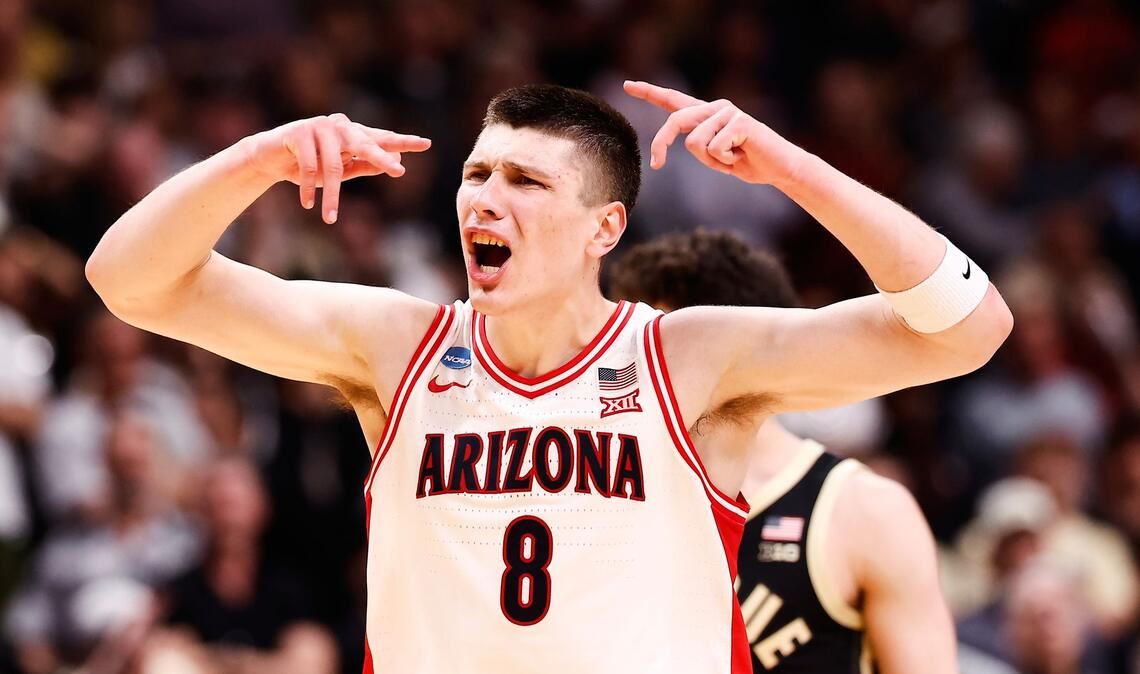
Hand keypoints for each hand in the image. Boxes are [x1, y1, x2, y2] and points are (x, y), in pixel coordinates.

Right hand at [242, 114, 431, 222]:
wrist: (268, 158)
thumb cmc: (308, 165)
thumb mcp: (339, 170)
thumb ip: (364, 165)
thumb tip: (393, 164)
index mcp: (351, 134)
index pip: (381, 138)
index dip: (403, 142)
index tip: (426, 144)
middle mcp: (339, 126)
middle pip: (366, 144)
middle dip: (382, 159)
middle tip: (399, 171)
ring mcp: (319, 126)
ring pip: (334, 165)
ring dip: (330, 195)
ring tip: (329, 217)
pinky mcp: (298, 132)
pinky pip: (310, 165)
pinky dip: (309, 187)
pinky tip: (308, 203)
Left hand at [623, 80, 800, 185]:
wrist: (778, 168)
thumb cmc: (745, 162)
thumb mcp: (714, 156)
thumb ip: (699, 144)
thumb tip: (685, 139)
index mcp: (705, 115)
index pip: (673, 100)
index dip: (649, 92)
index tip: (627, 85)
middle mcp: (714, 107)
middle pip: (675, 120)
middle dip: (661, 144)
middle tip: (657, 164)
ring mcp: (727, 111)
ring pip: (694, 142)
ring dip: (710, 161)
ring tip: (731, 159)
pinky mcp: (740, 120)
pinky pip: (714, 148)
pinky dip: (725, 162)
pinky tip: (742, 156)